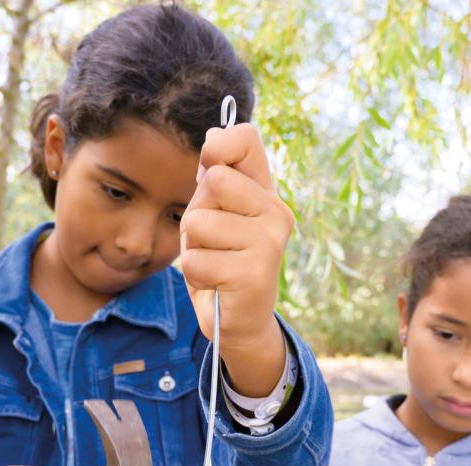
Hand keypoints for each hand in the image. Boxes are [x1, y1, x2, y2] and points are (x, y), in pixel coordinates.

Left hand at [180, 123, 292, 396]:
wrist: (239, 321)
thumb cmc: (221, 262)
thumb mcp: (213, 215)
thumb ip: (213, 180)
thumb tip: (213, 138)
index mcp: (266, 193)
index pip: (246, 139)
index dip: (219, 145)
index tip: (210, 165)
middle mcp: (276, 212)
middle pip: (213, 182)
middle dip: (196, 215)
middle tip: (212, 241)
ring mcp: (269, 243)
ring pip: (198, 223)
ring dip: (194, 248)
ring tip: (214, 263)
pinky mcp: (254, 274)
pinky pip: (195, 260)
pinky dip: (196, 275)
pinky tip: (217, 283)